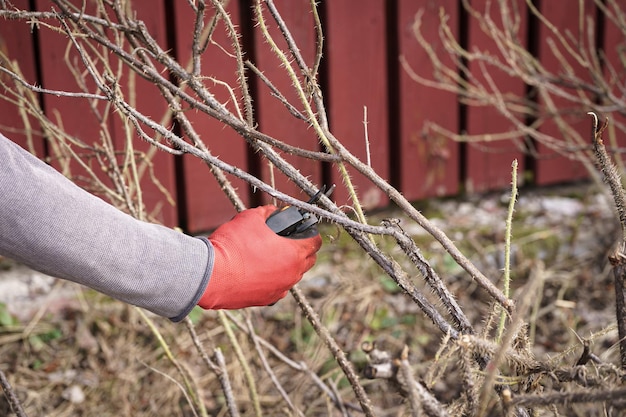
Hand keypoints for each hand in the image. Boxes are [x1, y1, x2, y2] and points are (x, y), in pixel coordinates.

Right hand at [198, 205, 321, 308]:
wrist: (211, 275)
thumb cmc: (232, 244)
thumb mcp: (250, 218)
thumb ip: (268, 213)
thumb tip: (274, 212)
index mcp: (294, 253)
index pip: (316, 241)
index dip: (309, 232)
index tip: (300, 229)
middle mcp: (293, 274)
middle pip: (308, 259)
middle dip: (301, 248)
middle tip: (285, 240)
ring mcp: (281, 289)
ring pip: (293, 274)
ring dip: (286, 264)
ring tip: (268, 255)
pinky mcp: (267, 299)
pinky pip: (278, 286)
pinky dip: (273, 278)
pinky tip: (258, 271)